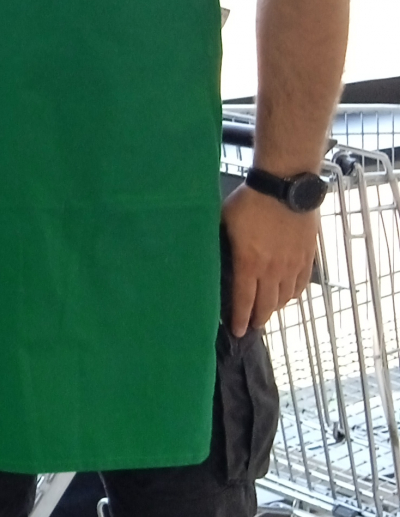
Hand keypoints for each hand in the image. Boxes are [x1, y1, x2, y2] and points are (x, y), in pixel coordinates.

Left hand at [222, 184, 318, 337]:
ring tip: (268, 310)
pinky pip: (301, 284)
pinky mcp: (307, 256)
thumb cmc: (251, 201)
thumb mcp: (225, 222)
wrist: (285, 186)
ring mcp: (292, 264)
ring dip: (275, 307)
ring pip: (285, 297)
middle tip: (252, 326)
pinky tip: (288, 295)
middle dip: (258, 318)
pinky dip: (293, 294)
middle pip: (266, 304)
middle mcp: (272, 269)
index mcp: (248, 263)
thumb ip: (222, 244)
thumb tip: (208, 255)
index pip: (243, 300)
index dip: (239, 318)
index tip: (237, 331)